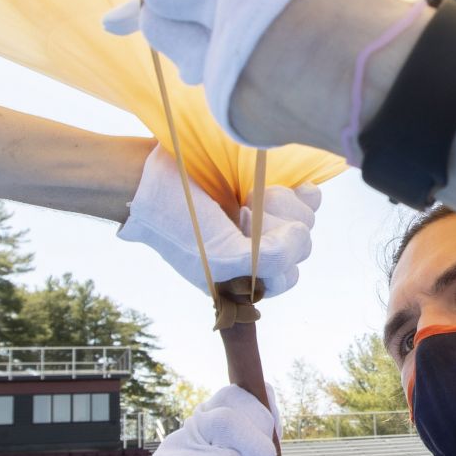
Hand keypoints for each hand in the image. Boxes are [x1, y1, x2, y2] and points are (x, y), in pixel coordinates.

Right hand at [119, 146, 320, 296]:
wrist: (150, 178)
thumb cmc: (180, 224)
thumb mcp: (225, 256)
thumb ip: (272, 258)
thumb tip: (301, 233)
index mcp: (243, 278)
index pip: (287, 276)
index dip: (274, 256)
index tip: (242, 238)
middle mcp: (255, 250)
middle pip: (301, 246)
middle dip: (276, 227)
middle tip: (241, 214)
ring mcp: (262, 219)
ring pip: (305, 218)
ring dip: (280, 204)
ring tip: (248, 196)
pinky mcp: (265, 188)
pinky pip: (306, 196)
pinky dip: (299, 191)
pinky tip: (275, 186)